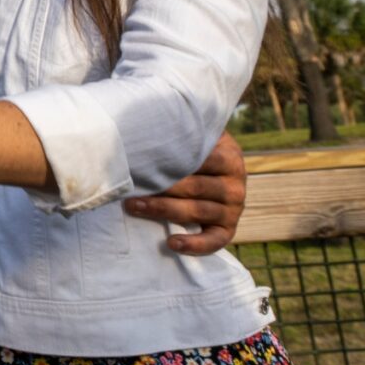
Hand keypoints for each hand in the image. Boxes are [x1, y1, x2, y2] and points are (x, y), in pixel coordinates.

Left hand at [123, 130, 246, 254]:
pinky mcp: (229, 228)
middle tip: (129, 186)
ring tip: (135, 206)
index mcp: (229, 156)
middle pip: (194, 186)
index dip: (169, 160)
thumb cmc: (193, 148)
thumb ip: (182, 128)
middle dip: (160, 187)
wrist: (216, 170)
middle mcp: (235, 183)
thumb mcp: (195, 134)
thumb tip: (148, 119)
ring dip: (164, 210)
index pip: (200, 159)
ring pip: (198, 211)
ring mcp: (234, 208)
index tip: (141, 160)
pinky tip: (172, 243)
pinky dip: (195, 245)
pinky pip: (215, 241)